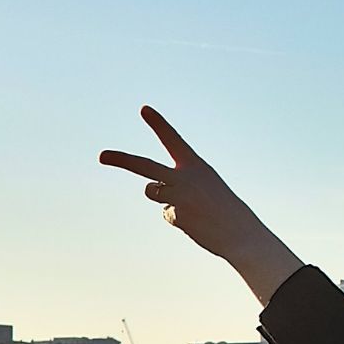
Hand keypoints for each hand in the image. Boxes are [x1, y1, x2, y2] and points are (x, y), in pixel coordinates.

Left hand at [101, 106, 303, 305]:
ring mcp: (179, 196)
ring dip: (163, 197)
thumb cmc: (225, 209)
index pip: (173, 140)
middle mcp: (185, 178)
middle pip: (144, 166)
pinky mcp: (176, 215)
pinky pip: (168, 213)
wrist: (242, 234)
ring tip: (190, 206)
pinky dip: (180, 219)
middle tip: (101, 156)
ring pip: (152, 191)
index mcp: (196, 165)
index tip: (144, 109)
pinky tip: (197, 222)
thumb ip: (176, 182)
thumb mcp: (205, 187)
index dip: (158, 124)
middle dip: (121, 160)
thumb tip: (152, 191)